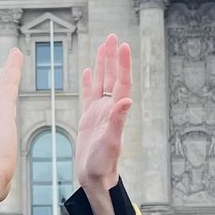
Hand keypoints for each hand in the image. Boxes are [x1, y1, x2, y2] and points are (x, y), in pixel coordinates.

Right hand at [76, 34, 132, 192]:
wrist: (94, 178)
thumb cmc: (103, 164)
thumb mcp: (111, 142)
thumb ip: (118, 121)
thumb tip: (126, 100)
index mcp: (116, 112)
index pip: (121, 83)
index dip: (122, 64)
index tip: (122, 45)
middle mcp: (110, 109)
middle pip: (112, 78)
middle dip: (112, 58)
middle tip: (112, 37)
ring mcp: (99, 113)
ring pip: (101, 83)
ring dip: (102, 65)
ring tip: (103, 46)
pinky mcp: (89, 118)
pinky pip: (88, 95)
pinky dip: (89, 82)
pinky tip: (88, 71)